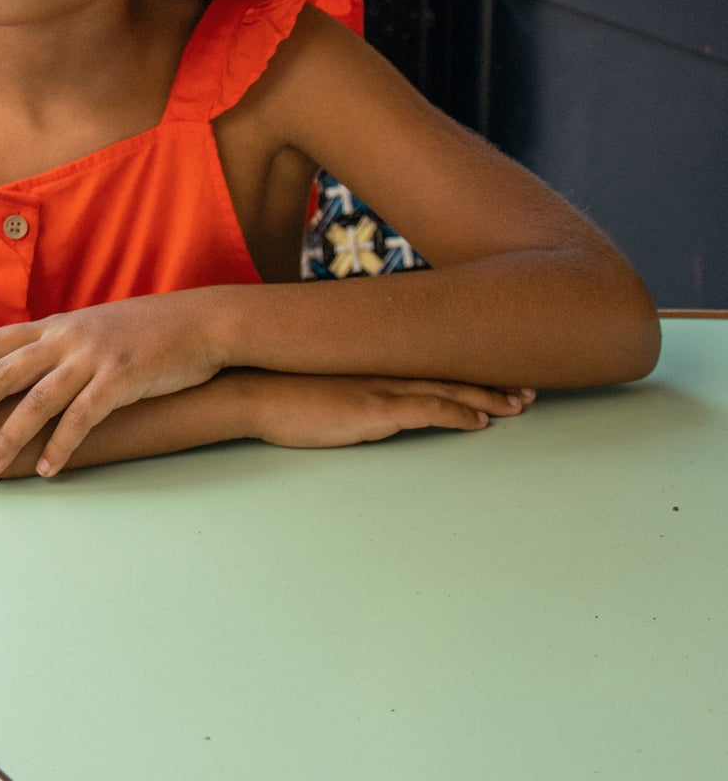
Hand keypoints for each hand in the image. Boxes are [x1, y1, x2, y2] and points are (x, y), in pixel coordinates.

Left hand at [0, 292, 225, 476]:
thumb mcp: (96, 331)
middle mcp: (66, 338)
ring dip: (7, 436)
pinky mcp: (122, 379)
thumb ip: (62, 349)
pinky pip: (83, 417)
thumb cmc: (149, 332)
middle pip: (1, 372)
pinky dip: (62, 445)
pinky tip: (47, 470)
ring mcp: (93, 358)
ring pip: (37, 399)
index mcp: (56, 326)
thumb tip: (32, 374)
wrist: (203, 323)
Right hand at [252, 374, 535, 446]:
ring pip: (449, 388)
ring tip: (521, 404)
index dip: (467, 364)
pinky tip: (481, 421)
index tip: (496, 369)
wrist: (252, 390)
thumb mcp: (320, 377)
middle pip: (450, 370)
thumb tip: (361, 395)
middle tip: (528, 386)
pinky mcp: (374, 410)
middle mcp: (384, 367)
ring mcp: (382, 387)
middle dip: (493, 379)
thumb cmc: (277, 387)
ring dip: (489, 397)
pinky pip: (428, 411)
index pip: (431, 359)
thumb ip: (347, 381)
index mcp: (372, 359)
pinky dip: (459, 414)